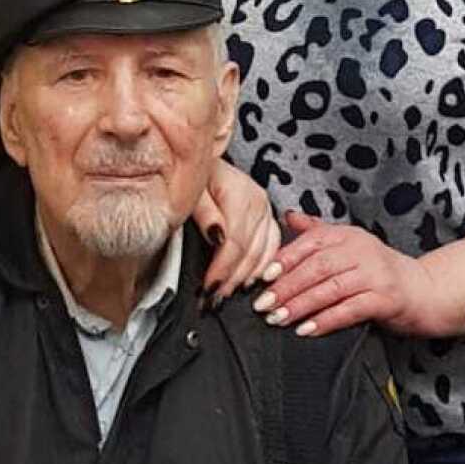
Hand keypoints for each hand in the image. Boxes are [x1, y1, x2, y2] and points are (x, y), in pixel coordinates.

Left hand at [196, 159, 280, 303]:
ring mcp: (266, 210)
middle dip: (231, 279)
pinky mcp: (268, 218)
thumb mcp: (192, 190)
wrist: (204, 164)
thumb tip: (216, 236)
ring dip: (246, 277)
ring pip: (264, 254)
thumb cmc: (195, 177)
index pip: (234, 242)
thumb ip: (204, 213)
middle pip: (250, 252)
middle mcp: (259, 202)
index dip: (221, 269)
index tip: (208, 288)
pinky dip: (262, 267)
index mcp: (240, 194)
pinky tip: (251, 280)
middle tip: (214, 299)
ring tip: (228, 293)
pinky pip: (273, 249)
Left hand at [252, 211, 442, 338]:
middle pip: (317, 267)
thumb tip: (288, 216)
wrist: (426, 290)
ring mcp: (376, 274)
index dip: (284, 259)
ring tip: (278, 319)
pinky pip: (350, 310)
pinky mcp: (386, 299)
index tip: (263, 277)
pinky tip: (307, 330)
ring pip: (330, 289)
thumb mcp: (351, 245)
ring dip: (301, 305)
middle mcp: (362, 250)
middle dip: (286, 287)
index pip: (311, 243)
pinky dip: (326, 320)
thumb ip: (319, 232)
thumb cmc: (382, 271)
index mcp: (349, 235)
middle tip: (263, 304)